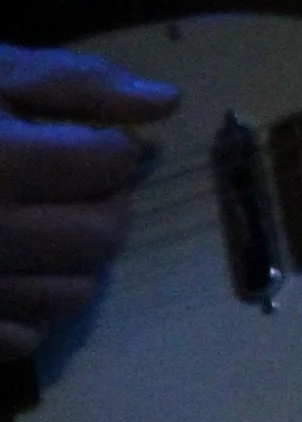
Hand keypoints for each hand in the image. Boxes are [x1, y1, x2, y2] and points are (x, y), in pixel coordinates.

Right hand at [0, 45, 180, 360]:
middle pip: (103, 236)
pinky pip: (21, 338)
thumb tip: (165, 105)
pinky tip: (3, 265)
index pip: (110, 165)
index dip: (107, 145)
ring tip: (34, 220)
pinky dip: (28, 306)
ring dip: (73, 258)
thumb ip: (75, 83)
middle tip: (68, 181)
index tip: (79, 138)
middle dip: (103, 203)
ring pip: (72, 293)